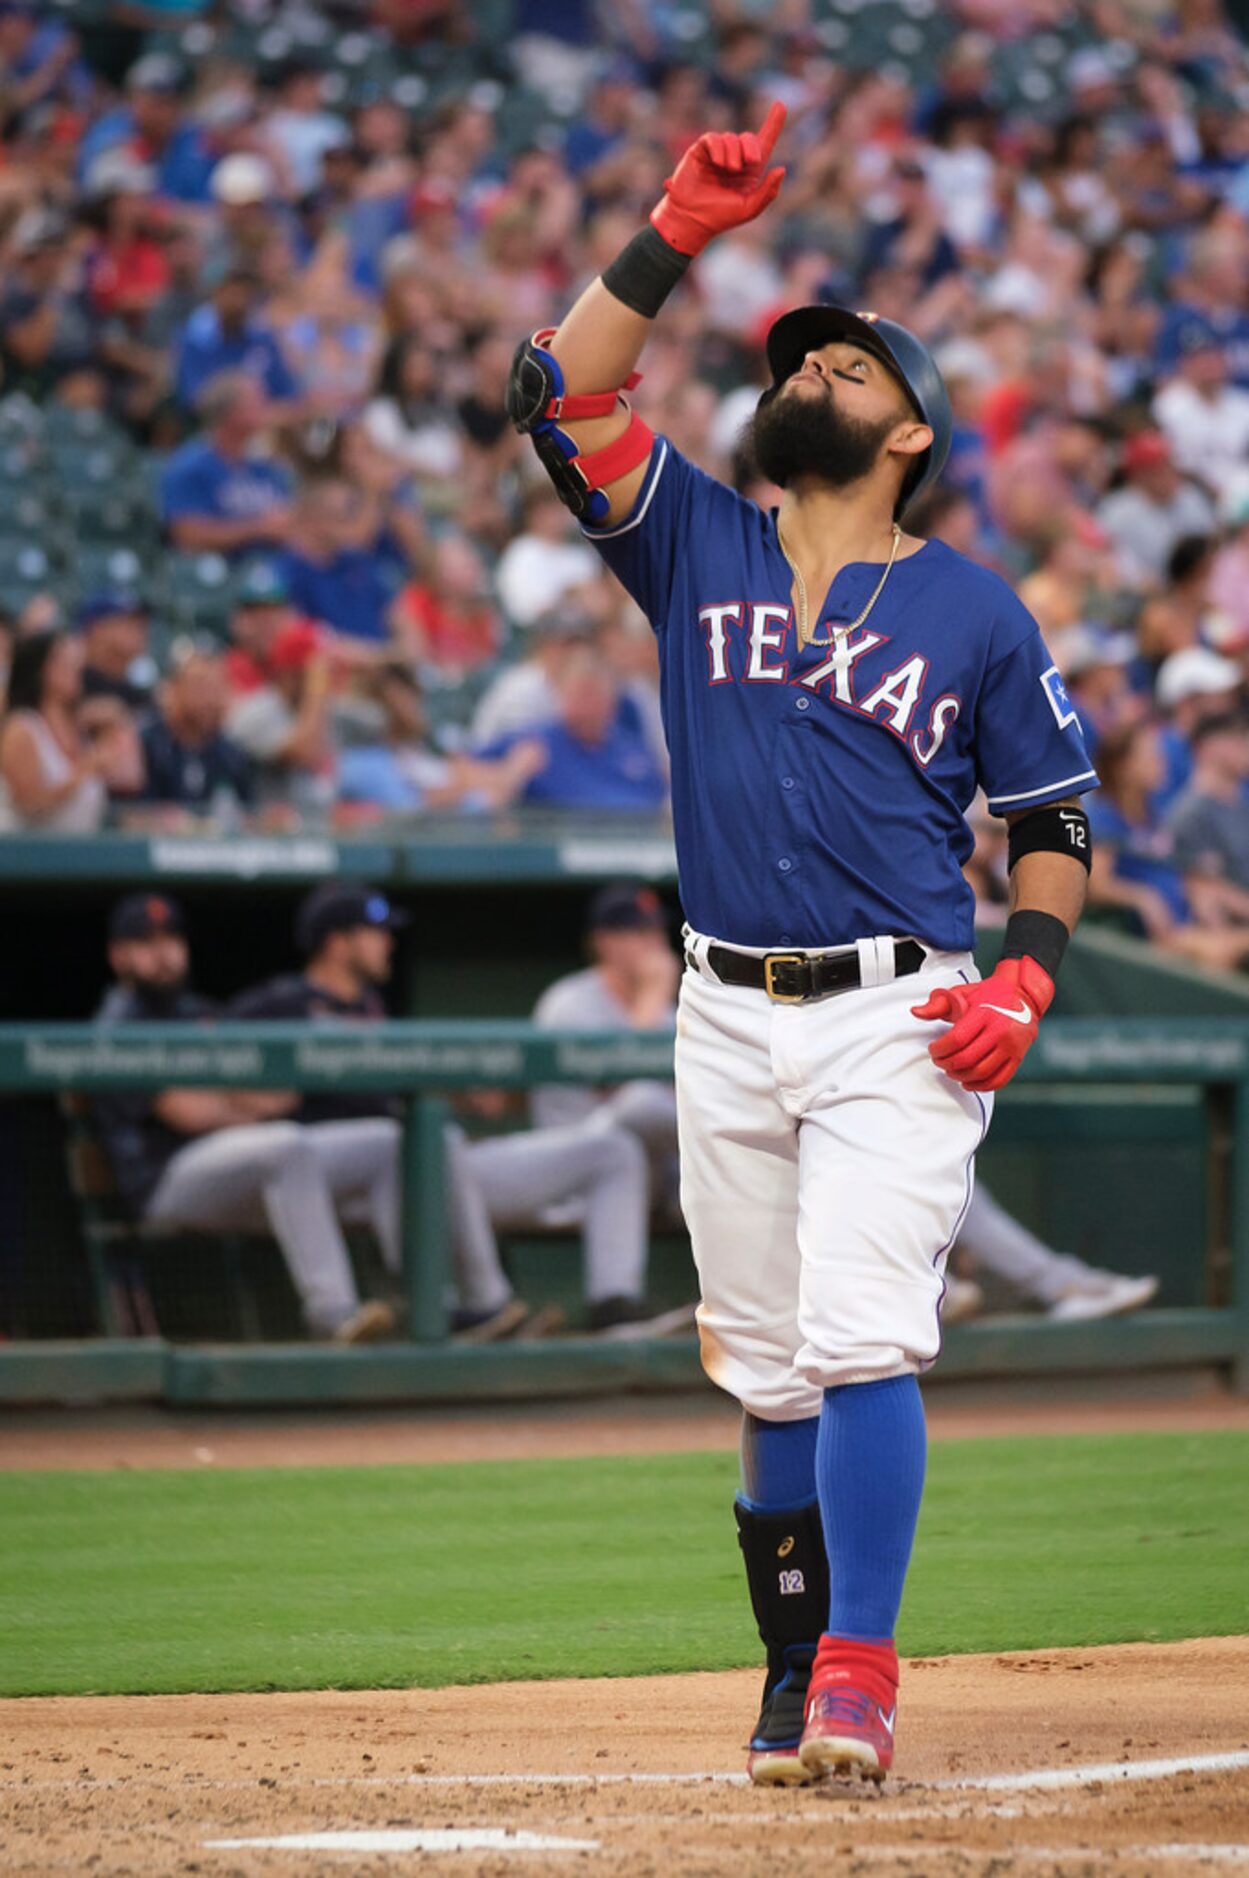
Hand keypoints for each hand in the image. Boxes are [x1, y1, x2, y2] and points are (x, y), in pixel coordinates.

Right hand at [651, 100, 786, 256]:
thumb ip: (768, 191)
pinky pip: (713, 138)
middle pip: (749, 138)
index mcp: (750, 170)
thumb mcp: (749, 208)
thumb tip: (782, 168)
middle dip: (752, 147)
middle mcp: (735, 158)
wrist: (691, 218)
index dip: (774, 123)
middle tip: (750, 162)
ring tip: (729, 170)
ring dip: (733, 153)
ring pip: (730, 138)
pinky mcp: (701, 150)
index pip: (764, 141)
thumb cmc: (720, 216)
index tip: (781, 105)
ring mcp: (718, 153)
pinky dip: (719, 148)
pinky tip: (719, 163)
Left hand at [911, 956, 1054, 1093]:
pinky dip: (980, 1086)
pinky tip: (968, 1082)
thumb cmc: (988, 995)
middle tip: (939, 1061)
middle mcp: (1001, 1030)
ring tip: (951, 1070)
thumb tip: (915, 1012)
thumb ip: (938, 1004)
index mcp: (985, 1013)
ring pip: (981, 1073)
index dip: (939, 1050)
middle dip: (947, 1064)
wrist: (1023, 995)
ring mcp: (1012, 1046)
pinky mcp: (1019, 1057)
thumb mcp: (963, 993)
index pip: (956, 1040)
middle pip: (967, 1059)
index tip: (933, 1049)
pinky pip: (998, 1080)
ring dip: (960, 1076)